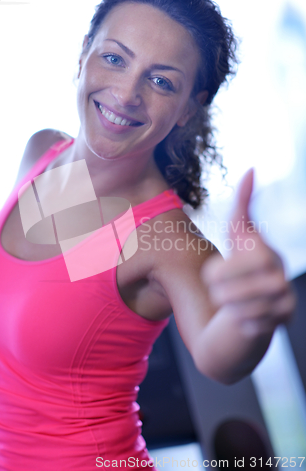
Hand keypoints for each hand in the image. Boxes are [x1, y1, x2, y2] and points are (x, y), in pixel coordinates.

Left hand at [201, 168, 295, 336]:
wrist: (249, 305)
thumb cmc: (241, 265)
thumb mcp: (238, 235)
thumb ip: (242, 204)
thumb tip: (251, 169)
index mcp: (268, 253)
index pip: (246, 263)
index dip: (221, 270)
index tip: (210, 275)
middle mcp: (282, 276)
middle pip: (235, 288)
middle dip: (219, 291)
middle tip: (217, 292)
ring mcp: (286, 300)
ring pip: (241, 310)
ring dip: (228, 307)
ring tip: (230, 303)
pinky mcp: (283, 323)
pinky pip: (249, 327)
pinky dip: (239, 323)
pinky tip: (242, 318)